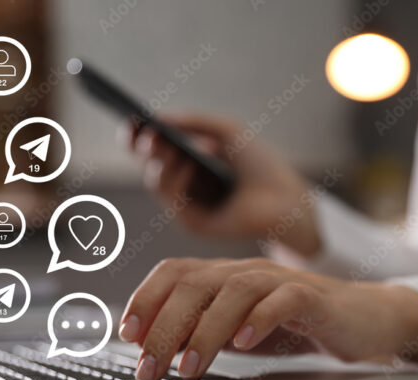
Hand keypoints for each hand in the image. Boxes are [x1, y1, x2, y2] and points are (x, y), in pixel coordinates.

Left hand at [119, 257, 417, 379]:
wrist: (364, 319)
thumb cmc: (295, 324)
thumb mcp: (240, 330)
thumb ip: (202, 331)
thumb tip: (154, 348)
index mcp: (225, 276)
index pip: (175, 272)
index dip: (146, 299)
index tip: (128, 334)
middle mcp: (247, 272)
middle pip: (196, 284)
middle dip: (165, 325)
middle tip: (149, 366)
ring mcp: (280, 280)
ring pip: (234, 291)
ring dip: (206, 330)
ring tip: (189, 366)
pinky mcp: (313, 296)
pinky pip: (284, 300)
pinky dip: (261, 319)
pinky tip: (244, 343)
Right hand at [122, 114, 321, 255]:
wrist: (286, 198)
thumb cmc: (261, 165)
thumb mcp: (227, 132)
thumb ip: (194, 122)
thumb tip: (157, 117)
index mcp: (188, 161)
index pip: (154, 149)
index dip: (139, 135)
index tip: (131, 119)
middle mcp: (183, 184)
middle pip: (149, 165)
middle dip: (144, 147)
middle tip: (146, 132)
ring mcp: (186, 205)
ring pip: (156, 182)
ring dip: (160, 161)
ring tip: (166, 144)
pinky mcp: (193, 223)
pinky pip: (172, 200)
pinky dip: (177, 180)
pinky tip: (188, 164)